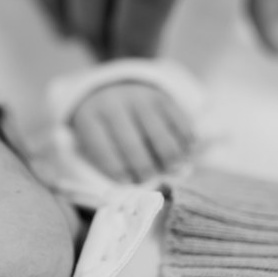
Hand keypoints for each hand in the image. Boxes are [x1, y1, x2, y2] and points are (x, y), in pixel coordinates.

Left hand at [70, 82, 194, 182]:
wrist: (112, 88)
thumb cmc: (103, 127)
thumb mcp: (92, 140)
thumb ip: (107, 162)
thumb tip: (131, 188)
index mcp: (90, 119)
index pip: (102, 149)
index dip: (116, 170)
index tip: (127, 183)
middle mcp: (114, 105)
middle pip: (131, 143)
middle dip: (143, 167)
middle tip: (150, 179)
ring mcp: (139, 98)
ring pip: (159, 134)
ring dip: (170, 156)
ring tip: (174, 169)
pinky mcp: (161, 97)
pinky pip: (178, 121)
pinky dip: (186, 139)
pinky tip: (187, 151)